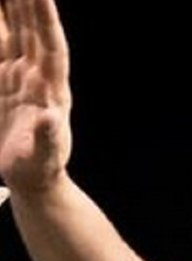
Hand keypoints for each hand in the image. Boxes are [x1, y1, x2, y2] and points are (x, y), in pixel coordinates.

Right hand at [0, 0, 71, 193]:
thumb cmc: (40, 168)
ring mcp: (19, 78)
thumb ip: (47, 138)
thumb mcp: (44, 156)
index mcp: (52, 90)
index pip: (51, 47)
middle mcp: (37, 77)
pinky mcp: (2, 83)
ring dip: (11, 11)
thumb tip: (49, 120)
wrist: (30, 177)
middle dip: (28, 4)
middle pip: (32, 32)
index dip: (47, 20)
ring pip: (14, 35)